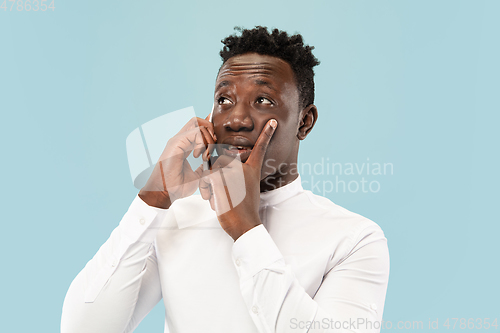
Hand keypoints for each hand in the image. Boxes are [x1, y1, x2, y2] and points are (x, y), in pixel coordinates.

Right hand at [139, 115, 215, 208]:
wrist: (165, 193)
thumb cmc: (177, 186)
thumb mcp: (197, 175)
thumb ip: (204, 166)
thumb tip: (213, 163)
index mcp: (185, 146)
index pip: (199, 129)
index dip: (211, 134)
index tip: (215, 150)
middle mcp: (180, 140)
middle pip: (199, 121)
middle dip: (211, 132)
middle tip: (212, 150)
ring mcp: (177, 140)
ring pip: (199, 124)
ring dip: (208, 139)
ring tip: (206, 156)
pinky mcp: (176, 142)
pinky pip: (196, 132)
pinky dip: (202, 143)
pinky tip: (199, 156)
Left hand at [199, 119, 276, 239]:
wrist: (245, 224)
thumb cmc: (244, 210)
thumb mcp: (246, 190)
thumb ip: (238, 176)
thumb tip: (225, 168)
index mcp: (252, 169)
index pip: (260, 149)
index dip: (266, 135)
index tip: (272, 123)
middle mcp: (244, 168)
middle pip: (221, 158)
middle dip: (214, 174)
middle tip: (221, 191)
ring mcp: (232, 172)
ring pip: (211, 168)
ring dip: (209, 184)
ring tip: (218, 197)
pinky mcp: (220, 178)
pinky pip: (205, 177)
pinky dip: (206, 189)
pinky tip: (215, 200)